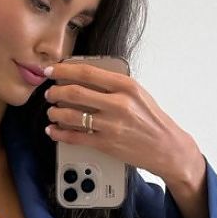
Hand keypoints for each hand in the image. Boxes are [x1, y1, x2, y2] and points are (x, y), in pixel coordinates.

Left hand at [42, 59, 204, 187]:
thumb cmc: (151, 120)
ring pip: (71, 115)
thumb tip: (84, 78)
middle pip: (75, 93)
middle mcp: (118, 104)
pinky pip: (75, 137)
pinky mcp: (106, 144)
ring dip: (55, 112)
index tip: (51, 70)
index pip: (87, 72)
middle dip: (56, 92)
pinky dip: (60, 133)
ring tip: (52, 111)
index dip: (64, 70)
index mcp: (126, 86)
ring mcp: (111, 125)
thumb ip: (114, 85)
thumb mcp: (138, 94)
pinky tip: (53, 130)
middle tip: (49, 92)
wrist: (166, 147)